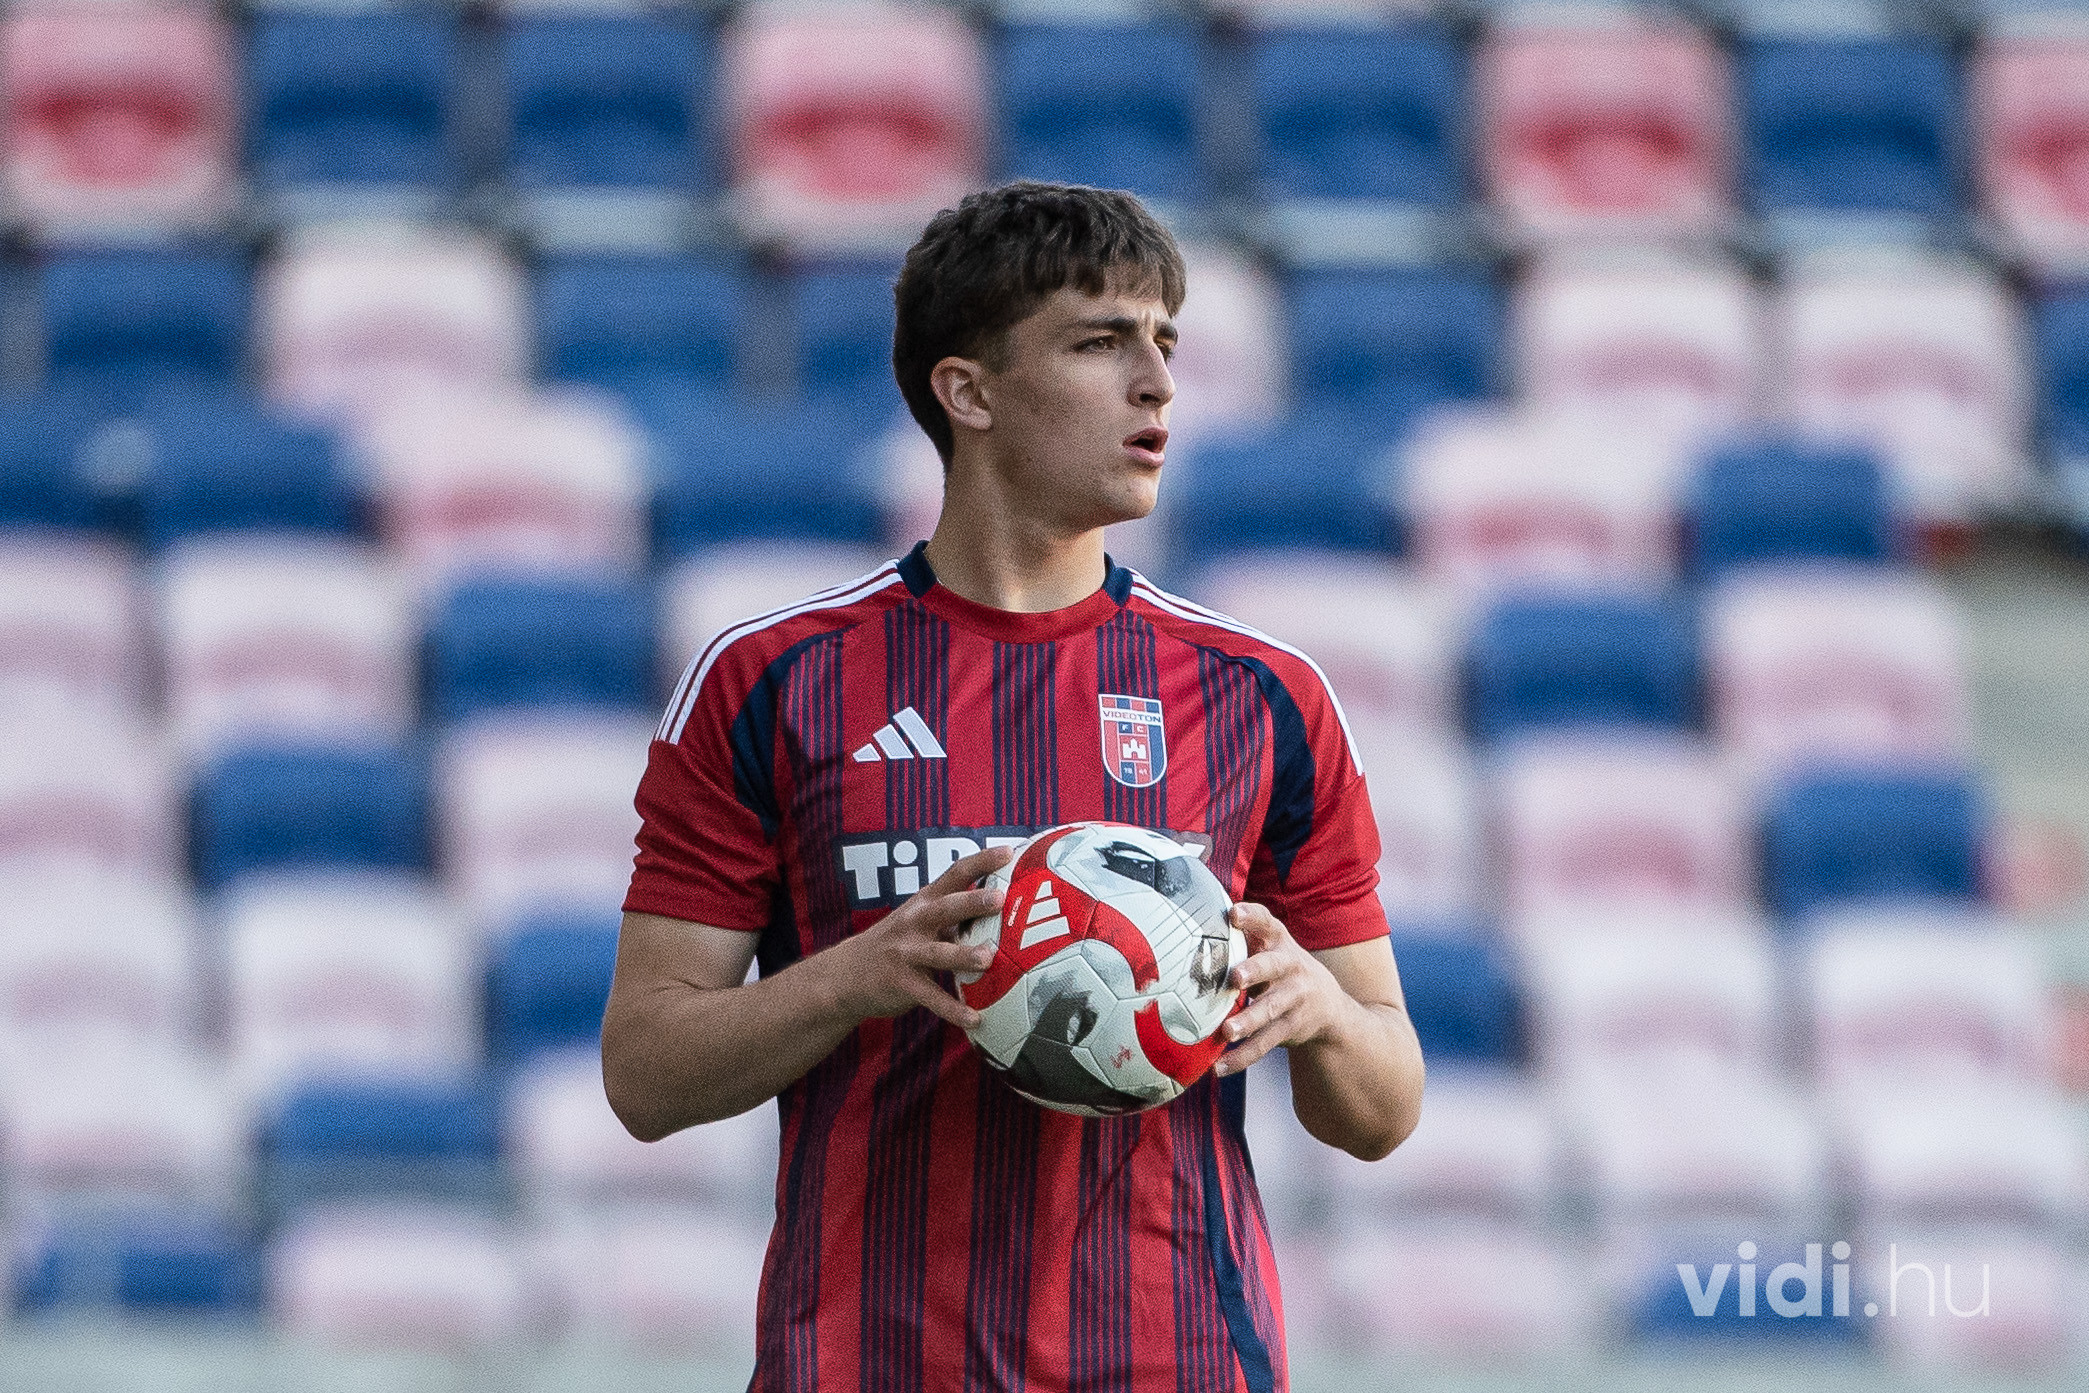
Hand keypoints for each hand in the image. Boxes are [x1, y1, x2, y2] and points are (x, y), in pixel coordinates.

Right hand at [826, 844, 1010, 1031]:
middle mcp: (915, 922)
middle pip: (946, 908)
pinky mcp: (901, 984)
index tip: (1008, 851)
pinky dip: (953, 1009)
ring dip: (963, 956)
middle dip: (972, 902)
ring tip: (987, 959)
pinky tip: (975, 1018)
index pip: (955, 874)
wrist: (846, 974)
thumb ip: (955, 914)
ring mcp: (906, 953)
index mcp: (925, 901)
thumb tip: (1004, 904)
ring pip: (938, 953)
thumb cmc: (899, 942)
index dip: (981, 861)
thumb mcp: (921, 920)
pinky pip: (931, 997)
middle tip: (999, 898)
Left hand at [1211, 903, 1351, 1076]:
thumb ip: (1240, 941)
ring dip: (1248, 1021)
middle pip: (1273, 966)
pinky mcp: (1291, 1026)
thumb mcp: (1268, 948)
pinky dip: (1242, 1057)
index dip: (1251, 917)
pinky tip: (1220, 1067)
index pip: (1266, 922)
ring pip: (1270, 1009)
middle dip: (1255, 971)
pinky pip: (1266, 1043)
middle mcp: (1290, 966)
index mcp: (1278, 941)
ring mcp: (1294, 998)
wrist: (1326, 1003)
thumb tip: (1182, 934)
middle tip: (1235, 978)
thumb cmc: (1279, 968)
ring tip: (1227, 1031)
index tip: (1233, 914)